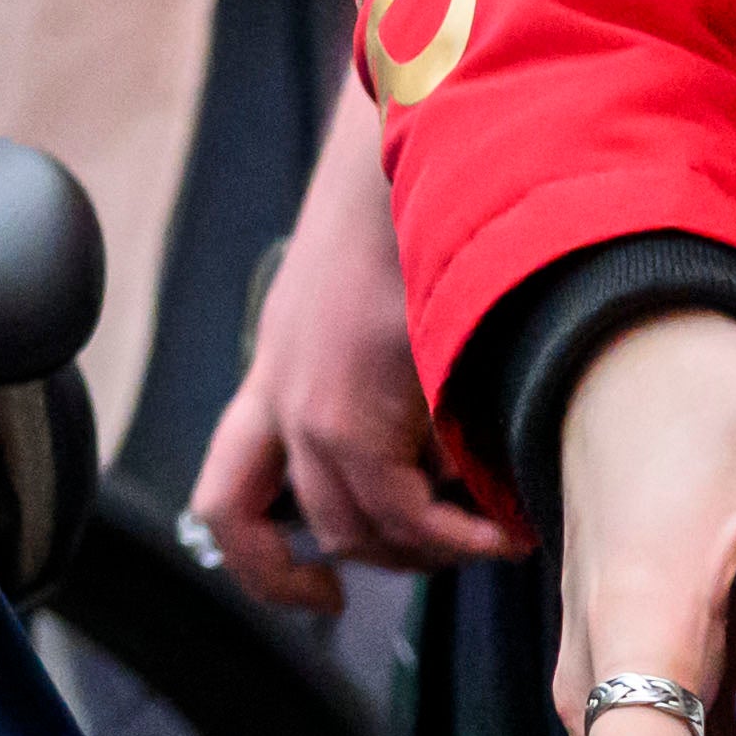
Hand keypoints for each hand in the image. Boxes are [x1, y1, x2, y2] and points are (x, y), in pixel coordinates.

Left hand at [189, 74, 516, 612]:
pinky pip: (401, 512)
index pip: (228, 499)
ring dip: (435, 549)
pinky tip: (508, 525)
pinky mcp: (345, 404)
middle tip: (466, 542)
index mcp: (277, 372)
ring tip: (501, 530)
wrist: (416, 139)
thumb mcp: (388, 305)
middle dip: (391, 556)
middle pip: (311, 527)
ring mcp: (303, 401)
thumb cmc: (423, 207)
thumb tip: (460, 461)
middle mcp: (277, 394)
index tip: (321, 595)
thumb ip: (399, 383)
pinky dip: (458, 536)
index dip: (263, 567)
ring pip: (358, 530)